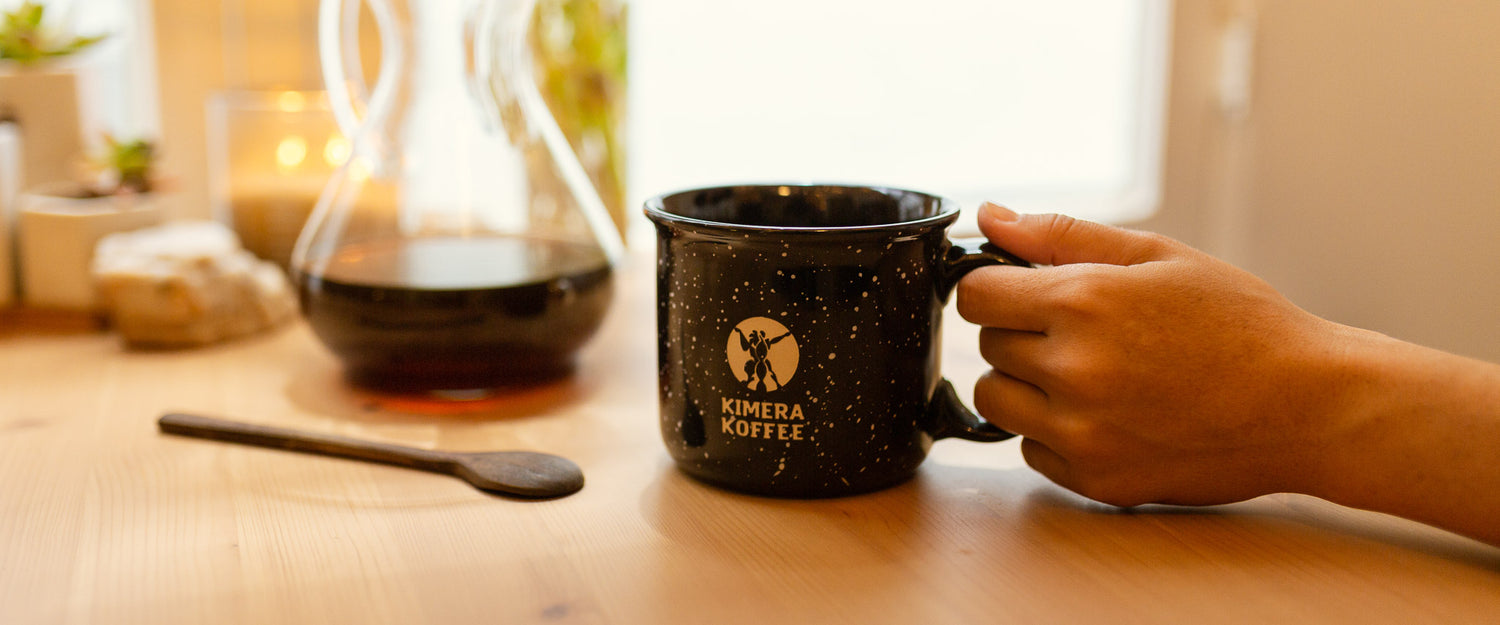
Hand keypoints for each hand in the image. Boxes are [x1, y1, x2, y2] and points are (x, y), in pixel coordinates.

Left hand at [956, 203, 1355, 506]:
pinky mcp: (1095, 481)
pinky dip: (1056, 434)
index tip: (1025, 291)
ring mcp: (1082, 434)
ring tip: (1094, 373)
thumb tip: (988, 217)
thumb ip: (1062, 236)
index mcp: (1083, 303)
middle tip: (1087, 332)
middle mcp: (1072, 372)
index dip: (996, 287)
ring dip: (1028, 385)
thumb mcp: (1159, 256)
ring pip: (997, 402)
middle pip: (989, 347)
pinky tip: (1112, 414)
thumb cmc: (1242, 323)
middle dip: (1024, 333)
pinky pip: (1032, 451)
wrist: (1309, 406)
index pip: (975, 295)